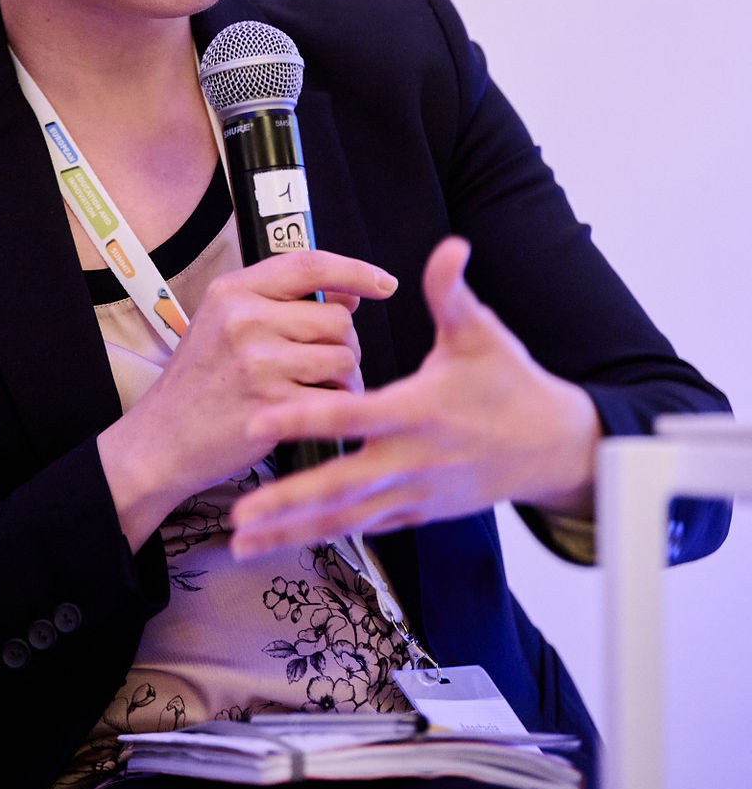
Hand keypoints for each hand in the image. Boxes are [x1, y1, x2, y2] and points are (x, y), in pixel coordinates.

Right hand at [96, 250, 397, 550]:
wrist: (162, 440)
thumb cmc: (202, 380)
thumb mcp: (224, 323)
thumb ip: (282, 302)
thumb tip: (352, 293)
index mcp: (233, 291)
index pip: (310, 264)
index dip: (356, 270)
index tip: (385, 283)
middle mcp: (245, 320)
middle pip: (338, 319)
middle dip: (343, 343)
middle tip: (322, 364)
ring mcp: (259, 363)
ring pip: (344, 357)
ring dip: (345, 378)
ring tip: (319, 390)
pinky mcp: (274, 406)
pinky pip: (336, 397)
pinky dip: (337, 407)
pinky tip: (313, 412)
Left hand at [229, 237, 600, 556]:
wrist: (551, 447)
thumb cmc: (510, 384)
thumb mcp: (482, 334)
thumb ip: (452, 292)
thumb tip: (450, 245)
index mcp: (420, 411)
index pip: (354, 416)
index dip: (305, 418)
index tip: (259, 423)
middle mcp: (412, 461)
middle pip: (341, 487)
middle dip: (286, 502)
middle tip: (237, 515)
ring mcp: (413, 494)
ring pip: (345, 519)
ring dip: (292, 531)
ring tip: (242, 542)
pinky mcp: (416, 513)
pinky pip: (363, 527)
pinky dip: (322, 535)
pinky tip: (284, 540)